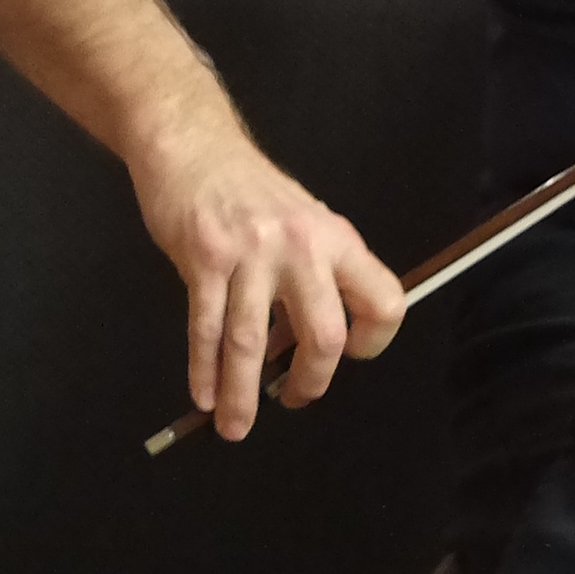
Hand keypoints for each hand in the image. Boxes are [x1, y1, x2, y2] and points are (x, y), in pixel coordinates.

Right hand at [142, 129, 404, 439]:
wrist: (192, 147)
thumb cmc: (247, 191)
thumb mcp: (301, 223)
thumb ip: (311, 277)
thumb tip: (300, 346)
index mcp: (336, 239)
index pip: (381, 300)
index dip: (373, 341)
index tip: (349, 358)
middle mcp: (302, 247)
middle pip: (322, 334)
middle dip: (309, 382)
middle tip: (292, 399)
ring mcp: (251, 254)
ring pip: (252, 342)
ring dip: (241, 393)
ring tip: (234, 426)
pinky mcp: (204, 259)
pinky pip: (207, 328)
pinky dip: (204, 368)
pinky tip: (204, 394)